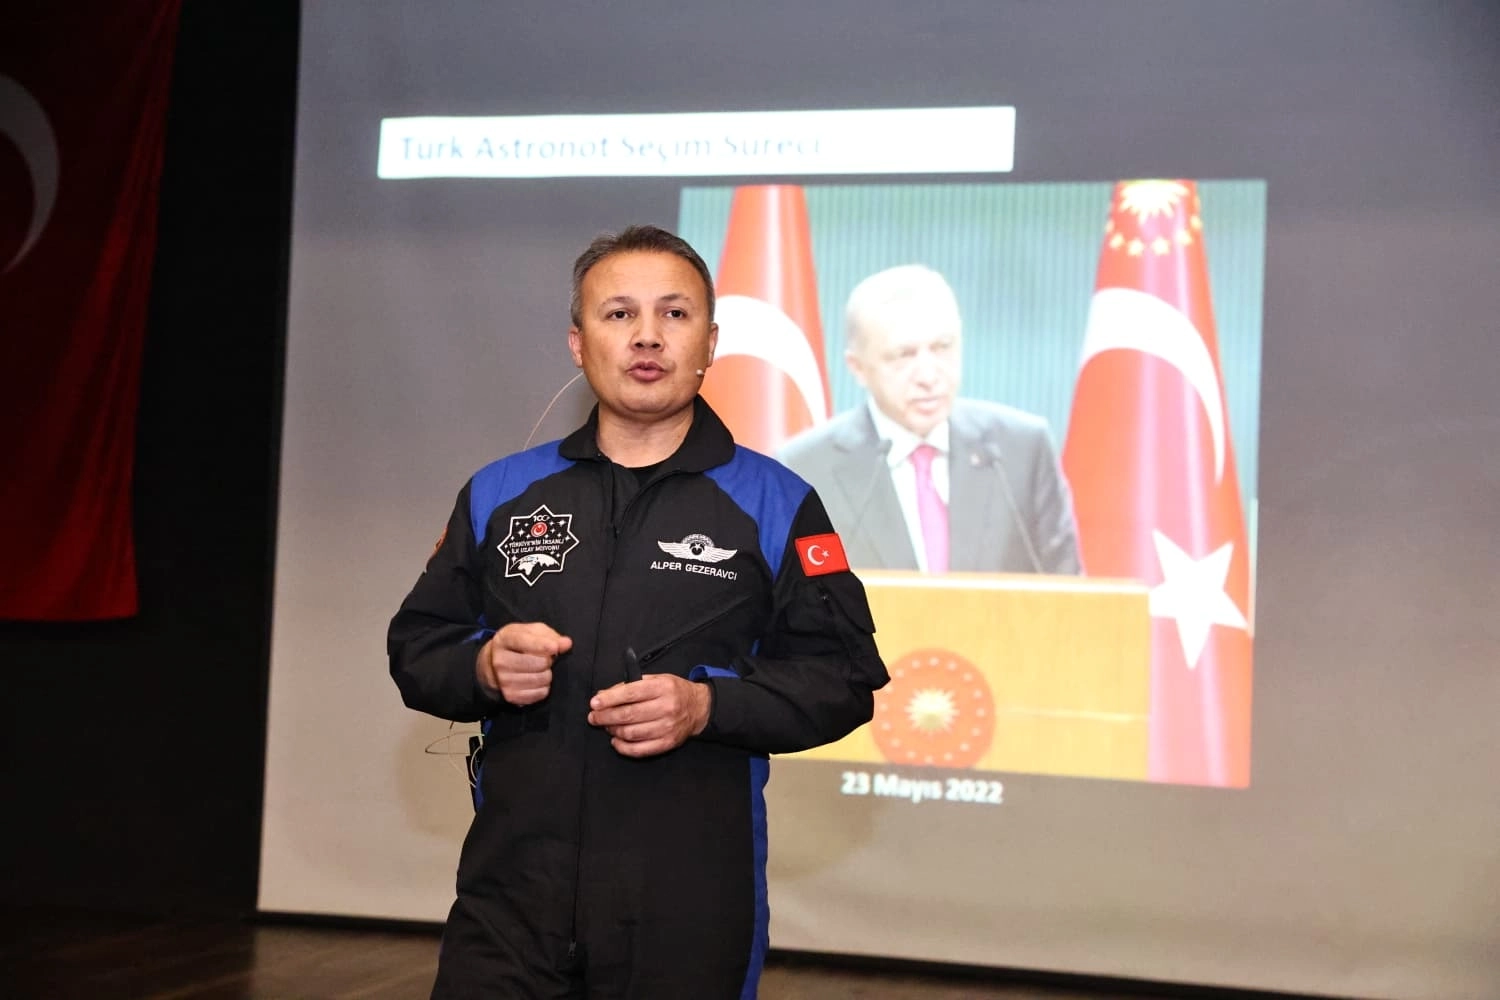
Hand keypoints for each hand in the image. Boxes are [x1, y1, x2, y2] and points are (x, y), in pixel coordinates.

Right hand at [476, 622, 571, 705]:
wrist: (492, 665)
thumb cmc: (518, 645)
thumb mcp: (529, 632)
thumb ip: (549, 635)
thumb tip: (566, 643)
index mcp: (504, 639)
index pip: (523, 641)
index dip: (542, 645)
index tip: (554, 647)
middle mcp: (500, 661)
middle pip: (539, 662)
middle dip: (548, 659)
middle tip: (543, 658)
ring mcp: (504, 680)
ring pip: (543, 678)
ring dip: (547, 673)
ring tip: (539, 668)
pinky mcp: (511, 696)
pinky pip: (541, 693)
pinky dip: (544, 686)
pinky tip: (536, 680)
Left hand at [587, 674, 710, 757]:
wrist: (699, 708)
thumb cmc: (673, 691)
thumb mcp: (656, 679)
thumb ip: (630, 685)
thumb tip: (603, 695)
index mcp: (662, 688)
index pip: (631, 693)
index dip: (610, 699)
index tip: (594, 703)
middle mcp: (666, 707)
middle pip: (629, 715)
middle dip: (606, 717)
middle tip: (593, 717)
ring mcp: (667, 728)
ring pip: (631, 733)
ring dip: (613, 731)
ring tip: (606, 726)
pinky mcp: (667, 743)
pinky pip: (639, 750)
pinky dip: (623, 747)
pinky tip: (616, 740)